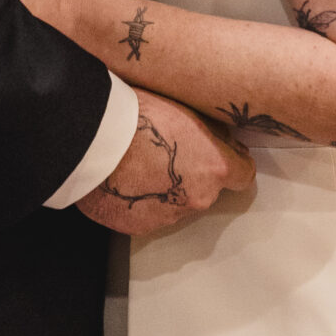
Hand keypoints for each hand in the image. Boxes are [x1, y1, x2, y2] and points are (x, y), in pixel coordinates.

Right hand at [78, 89, 252, 240]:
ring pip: (176, 205)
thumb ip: (210, 131)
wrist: (91, 140)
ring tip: (139, 165)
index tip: (222, 156)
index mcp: (214, 168)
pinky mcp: (139, 226)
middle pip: (207, 191)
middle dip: (193, 176)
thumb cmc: (135, 118)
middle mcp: (197, 198)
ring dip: (165, 190)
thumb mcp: (185, 108)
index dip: (232, 163)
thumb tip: (221, 137)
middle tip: (166, 155)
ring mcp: (168, 216)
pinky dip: (140, 201)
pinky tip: (124, 180)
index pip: (244, 175)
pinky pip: (147, 215)